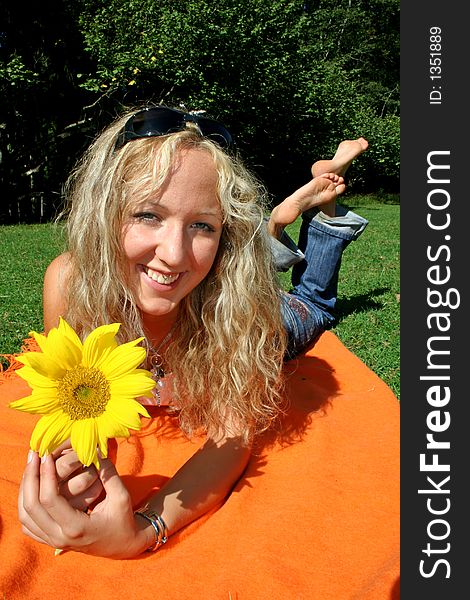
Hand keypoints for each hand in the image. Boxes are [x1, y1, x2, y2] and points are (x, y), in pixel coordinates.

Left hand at [18, 451, 151, 557]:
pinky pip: (28, 524)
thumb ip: (107, 473)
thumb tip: (95, 449)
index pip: (50, 500)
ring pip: (24, 516)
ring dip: (24, 489)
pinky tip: (31, 487)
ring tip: (31, 467)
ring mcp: (52, 541)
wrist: (122, 545)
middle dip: (29, 478)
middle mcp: (59, 537)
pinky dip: (25, 504)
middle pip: (30, 507)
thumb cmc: (123, 521)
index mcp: (76, 527)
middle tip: (34, 455)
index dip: (45, 474)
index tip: (47, 455)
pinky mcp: (50, 540)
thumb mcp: (121, 496)